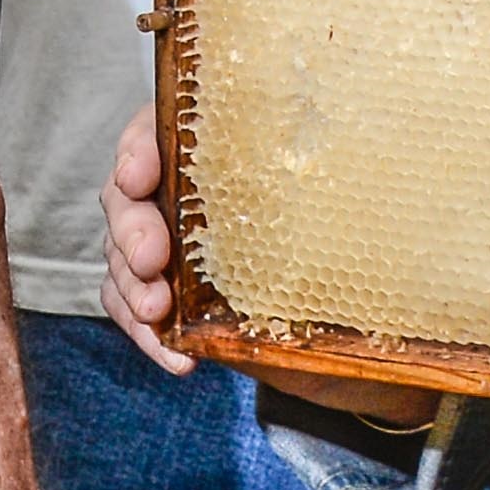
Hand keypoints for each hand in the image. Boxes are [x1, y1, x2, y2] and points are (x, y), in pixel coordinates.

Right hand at [100, 106, 435, 424]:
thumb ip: (344, 176)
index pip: (158, 132)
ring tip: (157, 312)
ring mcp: (171, 248)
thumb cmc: (354, 244)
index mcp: (218, 151)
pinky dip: (148, 335)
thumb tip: (368, 152)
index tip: (139, 176)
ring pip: (121, 258)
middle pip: (127, 200)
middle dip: (132, 228)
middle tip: (151, 258)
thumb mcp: (353, 200)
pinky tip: (177, 356)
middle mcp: (184, 194)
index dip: (138, 151)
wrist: (359, 322)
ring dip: (132, 286)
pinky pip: (135, 312)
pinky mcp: (171, 298)